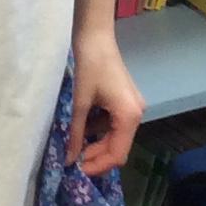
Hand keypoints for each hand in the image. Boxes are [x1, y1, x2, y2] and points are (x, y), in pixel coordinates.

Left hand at [65, 26, 142, 178]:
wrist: (94, 35)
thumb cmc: (88, 66)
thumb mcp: (79, 102)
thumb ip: (75, 133)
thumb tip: (69, 160)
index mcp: (129, 116)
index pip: (118, 154)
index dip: (98, 166)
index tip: (77, 170)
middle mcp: (136, 113)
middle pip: (118, 147)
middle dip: (96, 156)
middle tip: (72, 160)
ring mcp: (131, 106)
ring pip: (114, 136)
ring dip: (96, 144)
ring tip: (73, 146)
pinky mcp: (123, 100)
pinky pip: (112, 123)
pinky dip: (98, 129)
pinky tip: (80, 128)